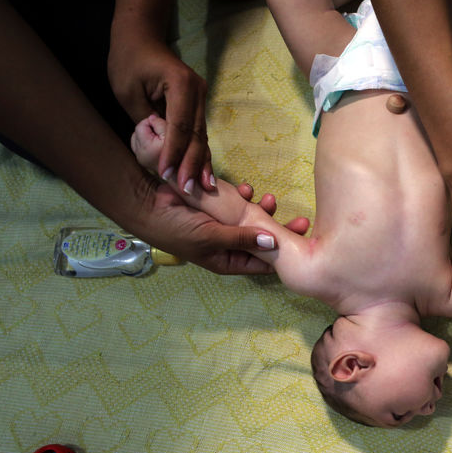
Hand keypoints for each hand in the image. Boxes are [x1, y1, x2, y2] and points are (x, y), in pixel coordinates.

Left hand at [109, 38, 212, 192]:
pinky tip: (203, 174)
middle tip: (189, 189)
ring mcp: (202, 98)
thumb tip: (160, 148)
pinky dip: (199, 154)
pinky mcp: (199, 106)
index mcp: (180, 84)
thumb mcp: (127, 91)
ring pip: (202, 136)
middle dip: (192, 164)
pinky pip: (200, 133)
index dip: (174, 152)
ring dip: (200, 163)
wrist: (141, 37)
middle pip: (197, 134)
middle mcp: (198, 92)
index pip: (180, 125)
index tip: (167, 173)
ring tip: (202, 188)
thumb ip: (145, 120)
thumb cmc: (129, 60)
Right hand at [142, 179, 309, 274]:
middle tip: (302, 220)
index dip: (283, 255)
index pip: (263, 263)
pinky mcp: (221, 207)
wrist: (147, 204)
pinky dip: (246, 196)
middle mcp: (230, 246)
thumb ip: (242, 238)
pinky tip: (248, 189)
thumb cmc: (175, 228)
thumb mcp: (211, 237)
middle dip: (280, 229)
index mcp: (228, 260)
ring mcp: (226, 226)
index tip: (304, 244)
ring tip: (270, 198)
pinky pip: (240, 203)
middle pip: (263, 241)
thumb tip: (273, 243)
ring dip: (263, 210)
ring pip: (254, 220)